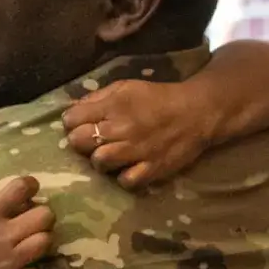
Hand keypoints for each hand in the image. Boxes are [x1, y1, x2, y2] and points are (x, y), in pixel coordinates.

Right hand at [0, 174, 53, 268]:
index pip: (24, 188)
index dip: (29, 184)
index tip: (25, 189)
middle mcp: (4, 238)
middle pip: (45, 216)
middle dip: (39, 213)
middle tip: (26, 218)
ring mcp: (9, 265)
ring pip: (46, 244)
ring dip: (38, 240)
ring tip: (25, 242)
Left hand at [62, 79, 210, 189]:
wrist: (197, 113)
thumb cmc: (157, 98)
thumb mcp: (125, 87)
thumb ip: (97, 97)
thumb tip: (72, 109)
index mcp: (113, 105)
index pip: (72, 119)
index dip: (72, 122)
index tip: (80, 124)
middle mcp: (121, 128)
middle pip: (79, 142)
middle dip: (80, 141)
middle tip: (92, 141)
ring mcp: (136, 151)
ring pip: (99, 162)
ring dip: (100, 160)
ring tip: (110, 155)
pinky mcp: (151, 169)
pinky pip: (125, 181)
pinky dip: (124, 177)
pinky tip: (128, 168)